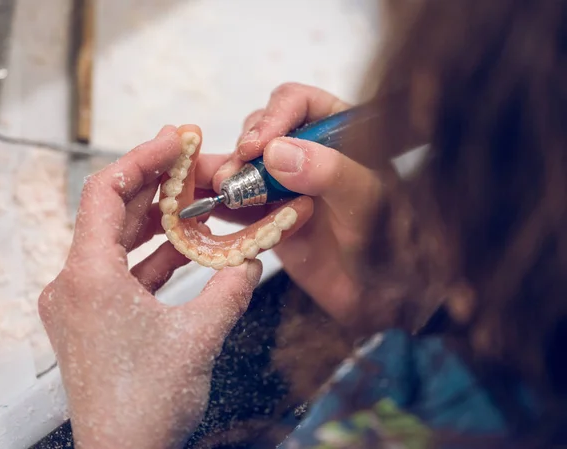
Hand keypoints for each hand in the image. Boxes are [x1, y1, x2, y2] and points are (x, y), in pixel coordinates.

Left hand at [38, 125, 262, 448]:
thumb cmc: (147, 404)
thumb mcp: (201, 337)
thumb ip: (231, 288)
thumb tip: (251, 261)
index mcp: (90, 277)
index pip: (106, 192)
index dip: (142, 158)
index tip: (174, 139)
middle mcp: (75, 284)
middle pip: (114, 213)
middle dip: (157, 186)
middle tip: (193, 164)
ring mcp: (82, 302)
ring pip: (121, 243)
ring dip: (160, 222)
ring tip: (197, 202)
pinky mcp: (94, 319)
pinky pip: (125, 271)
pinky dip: (156, 256)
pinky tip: (188, 248)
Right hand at [203, 83, 385, 328]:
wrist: (380, 297)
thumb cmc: (390, 246)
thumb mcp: (369, 203)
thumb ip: (332, 174)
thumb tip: (276, 152)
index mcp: (340, 134)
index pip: (300, 104)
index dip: (273, 118)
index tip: (256, 148)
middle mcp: (309, 154)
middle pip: (262, 132)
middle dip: (242, 152)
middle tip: (231, 177)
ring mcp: (286, 186)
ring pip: (242, 168)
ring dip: (222, 176)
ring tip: (207, 190)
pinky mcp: (269, 217)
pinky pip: (236, 206)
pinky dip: (217, 206)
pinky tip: (202, 208)